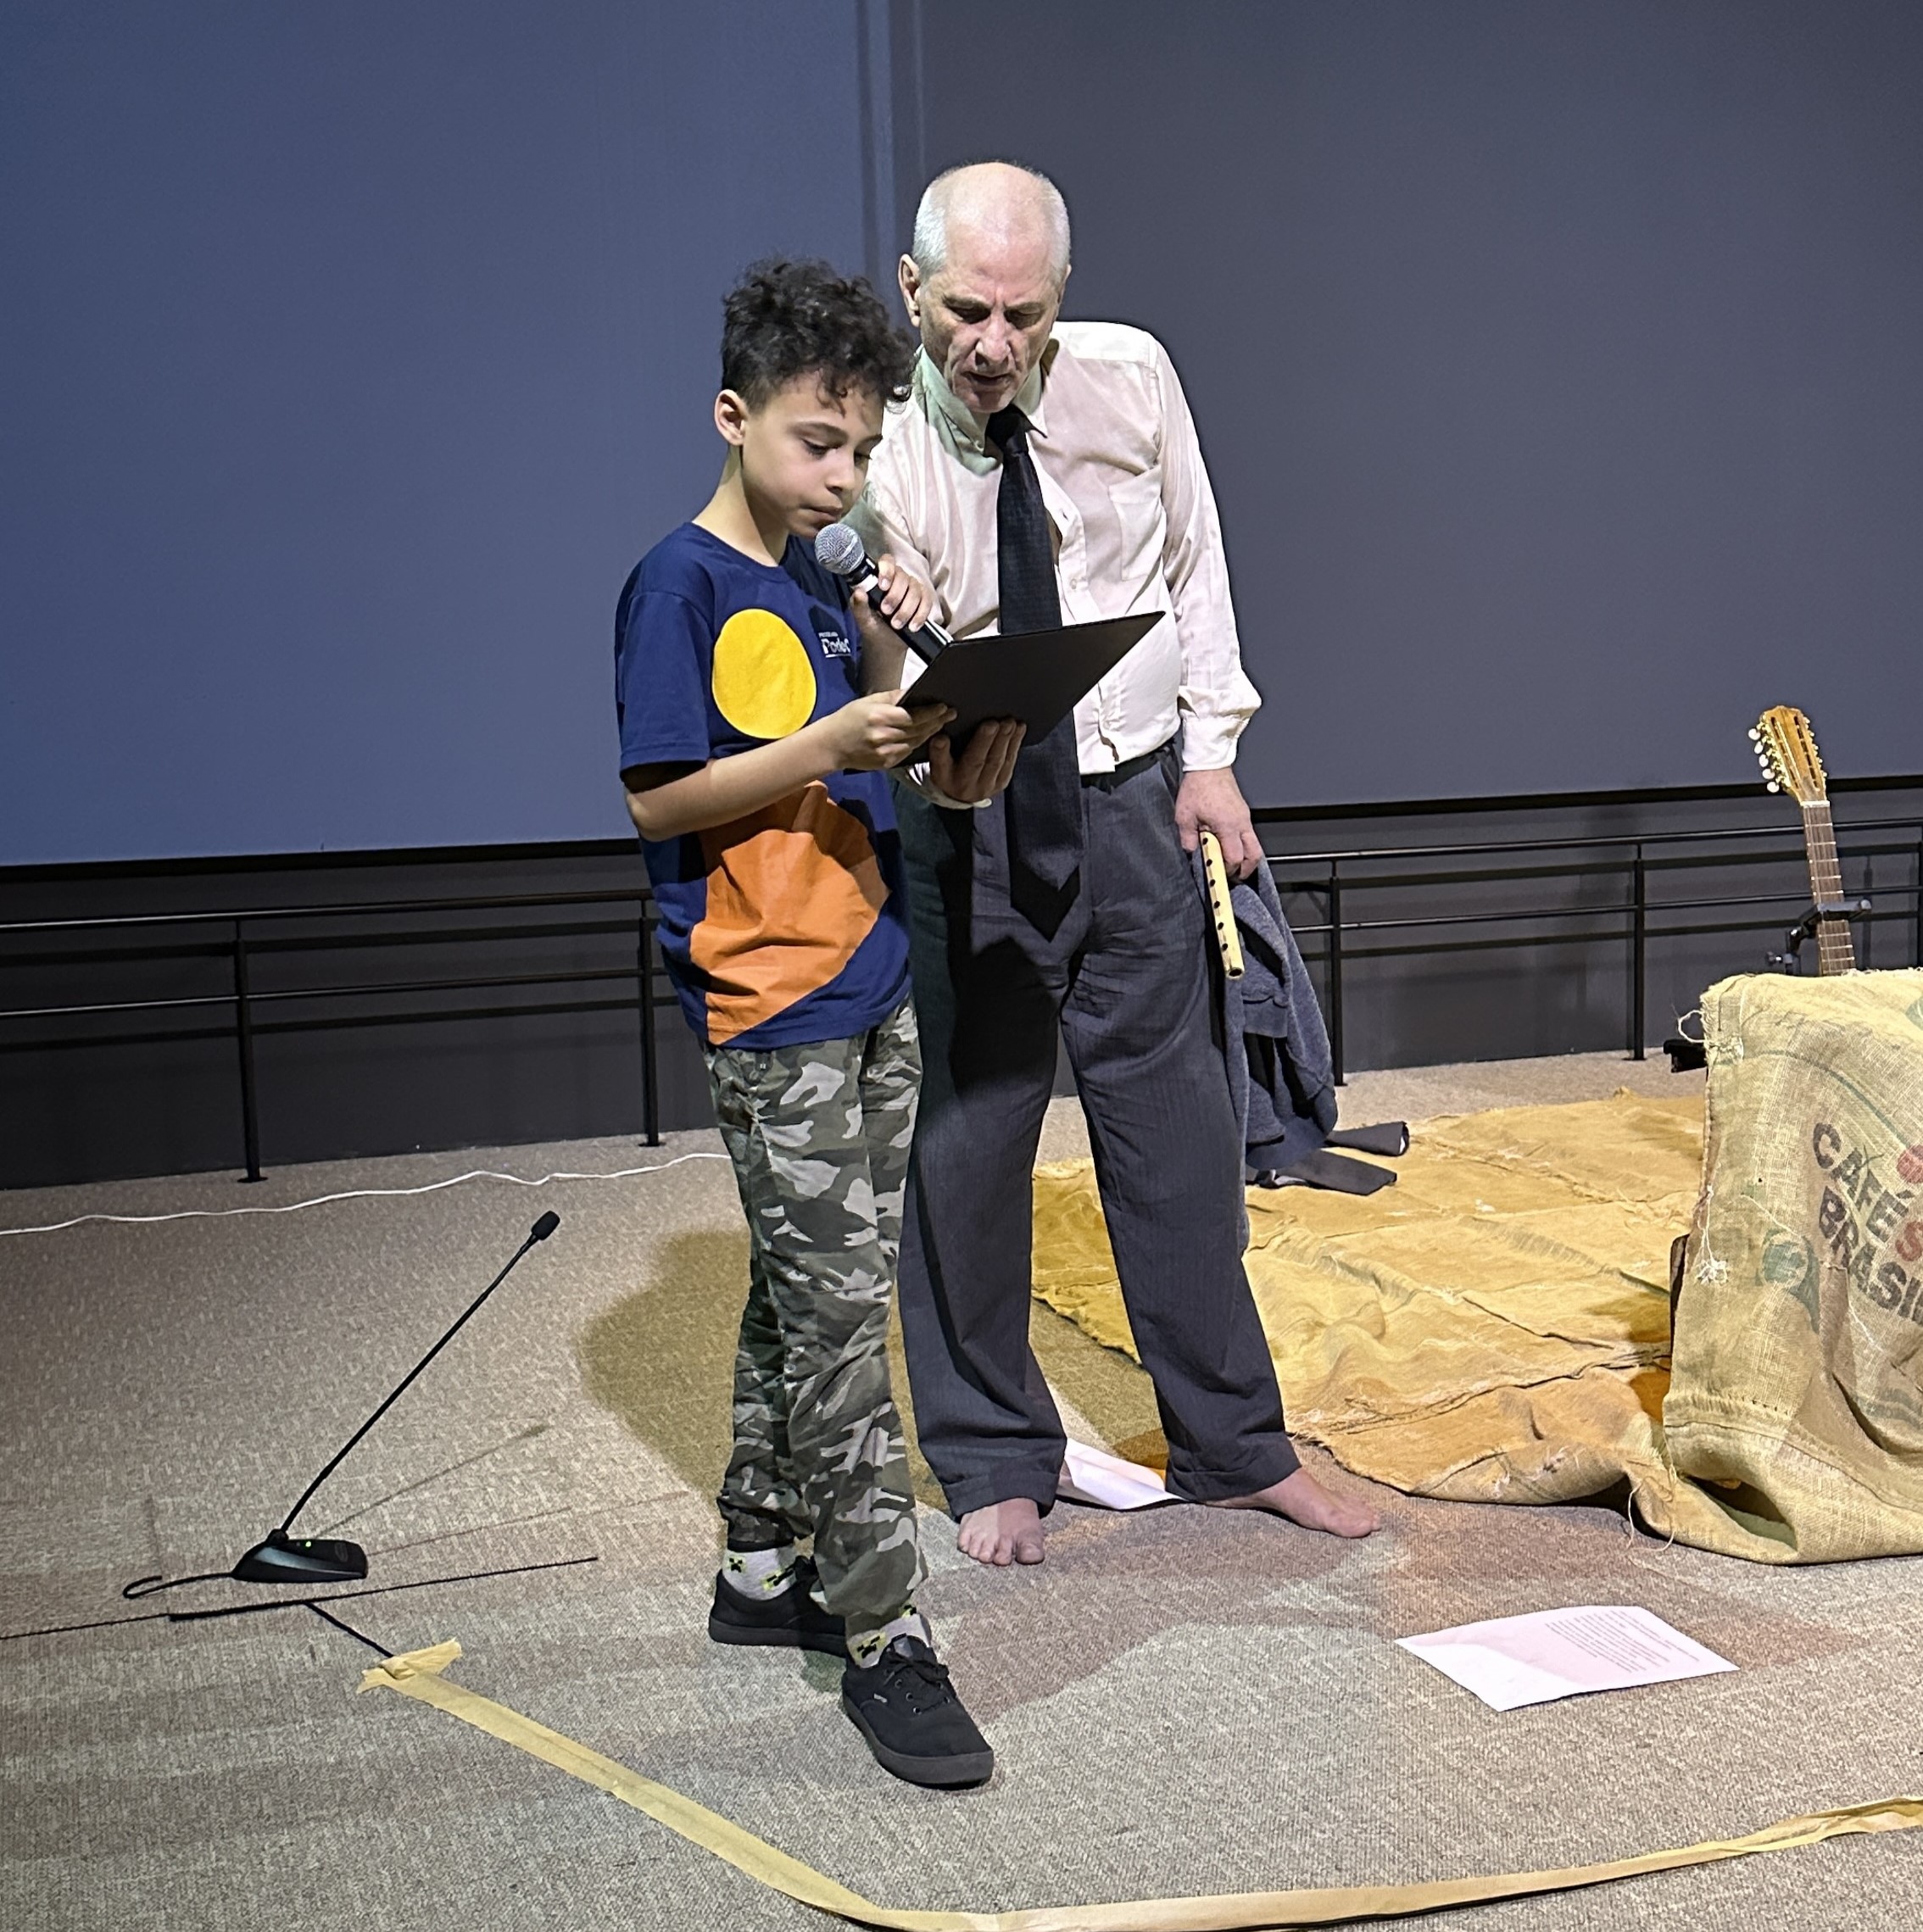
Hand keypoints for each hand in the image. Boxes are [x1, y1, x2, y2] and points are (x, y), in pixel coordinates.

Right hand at [819, 690, 952, 771]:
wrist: (831, 745)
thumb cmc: (848, 719)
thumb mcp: (869, 701)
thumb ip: (893, 697)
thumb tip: (915, 691)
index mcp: (880, 717)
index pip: (914, 715)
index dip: (932, 712)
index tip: (945, 707)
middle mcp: (884, 736)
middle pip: (919, 729)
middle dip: (937, 721)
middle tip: (950, 714)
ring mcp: (885, 752)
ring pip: (916, 742)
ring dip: (930, 733)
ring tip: (940, 723)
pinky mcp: (886, 763)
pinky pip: (907, 752)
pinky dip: (917, 743)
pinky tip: (924, 736)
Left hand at [856, 556, 933, 634]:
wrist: (887, 644)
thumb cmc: (874, 627)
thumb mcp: (863, 619)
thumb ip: (859, 606)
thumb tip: (859, 592)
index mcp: (881, 578)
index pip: (887, 561)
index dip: (887, 570)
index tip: (883, 586)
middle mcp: (898, 580)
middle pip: (903, 577)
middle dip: (895, 596)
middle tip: (886, 611)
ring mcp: (912, 589)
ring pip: (915, 590)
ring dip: (906, 609)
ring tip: (896, 624)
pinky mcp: (924, 600)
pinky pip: (927, 601)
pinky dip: (920, 614)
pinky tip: (912, 626)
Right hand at [928, 718, 1025, 802]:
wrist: (963, 793)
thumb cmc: (950, 768)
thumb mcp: (938, 761)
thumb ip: (939, 748)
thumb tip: (941, 732)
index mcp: (944, 778)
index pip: (941, 764)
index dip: (940, 752)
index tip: (940, 739)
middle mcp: (965, 785)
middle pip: (975, 761)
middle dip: (984, 741)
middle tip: (993, 723)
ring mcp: (986, 786)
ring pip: (996, 762)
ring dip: (1004, 740)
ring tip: (1009, 723)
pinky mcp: (1001, 783)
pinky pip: (1009, 762)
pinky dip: (1015, 744)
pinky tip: (1019, 729)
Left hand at [1175, 766, 1261, 878]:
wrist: (1209, 766)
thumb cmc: (1198, 787)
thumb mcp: (1184, 816)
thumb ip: (1188, 838)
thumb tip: (1192, 852)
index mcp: (1228, 826)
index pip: (1235, 857)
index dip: (1228, 869)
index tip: (1218, 874)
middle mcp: (1241, 823)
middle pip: (1255, 854)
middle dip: (1246, 869)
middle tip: (1233, 877)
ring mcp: (1244, 817)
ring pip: (1254, 845)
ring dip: (1246, 857)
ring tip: (1232, 864)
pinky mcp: (1243, 813)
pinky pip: (1249, 834)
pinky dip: (1242, 845)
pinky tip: (1228, 845)